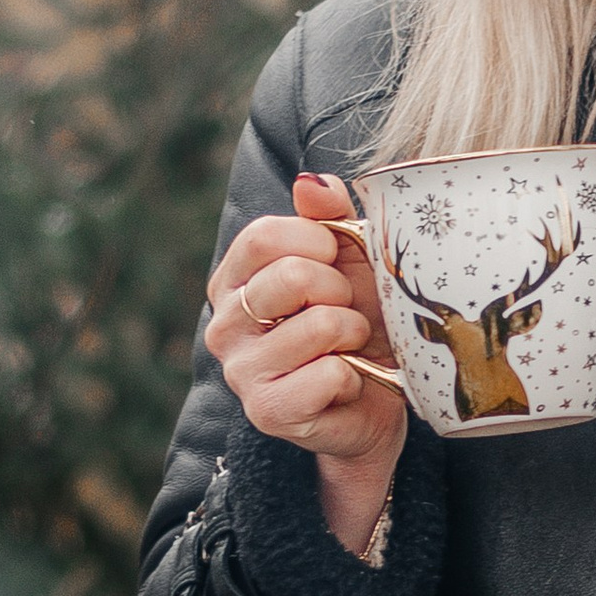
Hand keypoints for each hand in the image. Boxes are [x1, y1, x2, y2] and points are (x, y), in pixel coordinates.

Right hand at [203, 174, 405, 550]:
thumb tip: (311, 183)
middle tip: (347, 312)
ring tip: (349, 348)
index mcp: (232, 280)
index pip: (264, 236)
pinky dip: (355, 376)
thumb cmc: (356, 322)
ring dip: (353, 334)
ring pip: (319, 325)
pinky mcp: (268, 412)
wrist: (373, 402)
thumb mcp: (349, 259)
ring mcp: (240, 372)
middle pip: (290, 276)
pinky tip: (347, 384)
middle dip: (341, 291)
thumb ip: (329, 215)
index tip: (337, 264)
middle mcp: (223, 325)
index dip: (319, 243)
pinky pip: (330, 374)